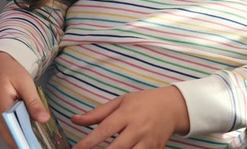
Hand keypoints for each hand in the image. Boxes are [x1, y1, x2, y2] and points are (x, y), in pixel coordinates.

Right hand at [0, 51, 49, 148]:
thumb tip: (44, 119)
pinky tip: (32, 129)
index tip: (40, 144)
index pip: (15, 134)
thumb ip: (34, 102)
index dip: (28, 142)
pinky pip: (11, 131)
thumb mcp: (25, 83)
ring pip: (12, 137)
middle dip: (28, 142)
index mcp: (1, 110)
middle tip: (43, 141)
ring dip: (25, 138)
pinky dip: (21, 132)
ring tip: (40, 137)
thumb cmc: (10, 71)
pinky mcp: (0, 118)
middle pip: (13, 139)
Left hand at [70, 86, 189, 148]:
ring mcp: (148, 142)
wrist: (172, 107)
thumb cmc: (142, 102)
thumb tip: (74, 119)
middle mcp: (137, 129)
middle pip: (117, 147)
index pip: (104, 129)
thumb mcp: (119, 102)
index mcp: (126, 114)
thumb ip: (96, 113)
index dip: (89, 141)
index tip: (76, 148)